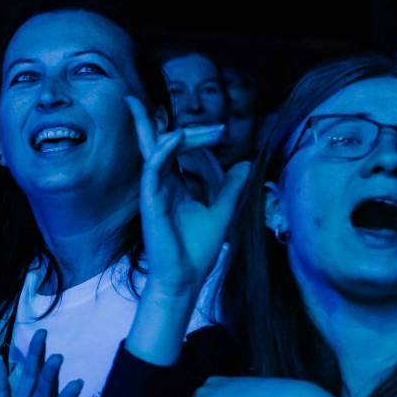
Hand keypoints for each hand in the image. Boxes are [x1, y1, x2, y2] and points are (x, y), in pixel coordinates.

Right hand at [127, 96, 249, 310]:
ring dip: (172, 134)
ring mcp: (154, 191)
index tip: (222, 132)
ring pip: (154, 151)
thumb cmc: (197, 249)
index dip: (197, 136)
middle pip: (154, 143)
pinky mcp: (151, 203)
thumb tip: (246, 163)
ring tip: (198, 128)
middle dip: (160, 123)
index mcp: (174, 184)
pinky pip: (153, 171)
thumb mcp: (222, 212)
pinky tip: (176, 138)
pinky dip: (162, 153)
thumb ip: (231, 188)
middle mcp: (161, 184)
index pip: (175, 149)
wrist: (185, 278)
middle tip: (190, 117)